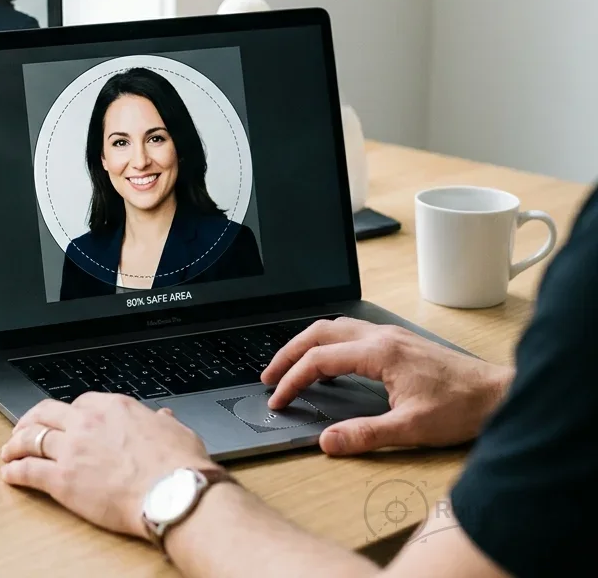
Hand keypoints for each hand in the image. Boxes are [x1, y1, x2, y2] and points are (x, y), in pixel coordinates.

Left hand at [0, 393, 212, 539]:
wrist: (173, 493)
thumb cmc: (179, 466)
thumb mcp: (174, 432)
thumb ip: (162, 422)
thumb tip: (164, 416)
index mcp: (113, 407)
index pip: (79, 404)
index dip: (67, 414)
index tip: (64, 421)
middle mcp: (86, 423)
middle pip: (47, 413)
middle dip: (31, 420)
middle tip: (24, 428)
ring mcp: (71, 449)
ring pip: (32, 438)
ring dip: (16, 444)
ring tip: (9, 451)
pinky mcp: (62, 479)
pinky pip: (29, 470)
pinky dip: (15, 470)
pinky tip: (9, 473)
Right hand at [262, 317, 512, 454]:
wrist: (499, 395)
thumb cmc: (461, 408)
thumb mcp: (411, 428)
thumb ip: (365, 434)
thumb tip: (327, 442)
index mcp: (379, 352)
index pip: (319, 359)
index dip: (292, 379)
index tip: (278, 400)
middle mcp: (381, 336)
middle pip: (319, 332)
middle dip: (289, 353)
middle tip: (269, 376)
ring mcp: (390, 336)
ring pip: (335, 327)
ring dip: (308, 344)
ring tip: (291, 367)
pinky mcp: (399, 342)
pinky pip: (351, 332)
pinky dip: (329, 344)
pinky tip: (330, 363)